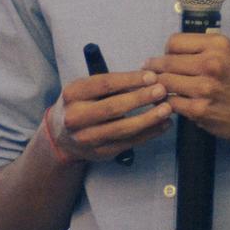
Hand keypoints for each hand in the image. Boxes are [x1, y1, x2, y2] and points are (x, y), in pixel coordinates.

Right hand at [49, 70, 171, 162]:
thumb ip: (113, 83)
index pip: (104, 84)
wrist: (62, 137)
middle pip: (113, 107)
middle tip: (162, 91)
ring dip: (148, 119)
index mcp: (72, 94)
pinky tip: (163, 125)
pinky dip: (149, 134)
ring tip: (167, 109)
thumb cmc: (82, 105)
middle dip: (140, 99)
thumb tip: (148, 78)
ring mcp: (87, 138)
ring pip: (122, 129)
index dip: (129, 80)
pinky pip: (129, 143)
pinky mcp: (100, 153)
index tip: (151, 76)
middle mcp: (75, 117)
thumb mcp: (86, 88)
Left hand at [144, 32, 229, 150]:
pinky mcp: (200, 110)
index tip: (169, 59)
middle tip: (153, 75)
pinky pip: (171, 103)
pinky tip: (173, 103)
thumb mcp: (229, 55)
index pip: (174, 42)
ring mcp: (205, 88)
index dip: (167, 51)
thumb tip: (167, 53)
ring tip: (161, 89)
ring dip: (160, 87)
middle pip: (166, 62)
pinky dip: (169, 103)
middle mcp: (211, 63)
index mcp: (218, 45)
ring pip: (165, 82)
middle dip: (156, 70)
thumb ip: (202, 50)